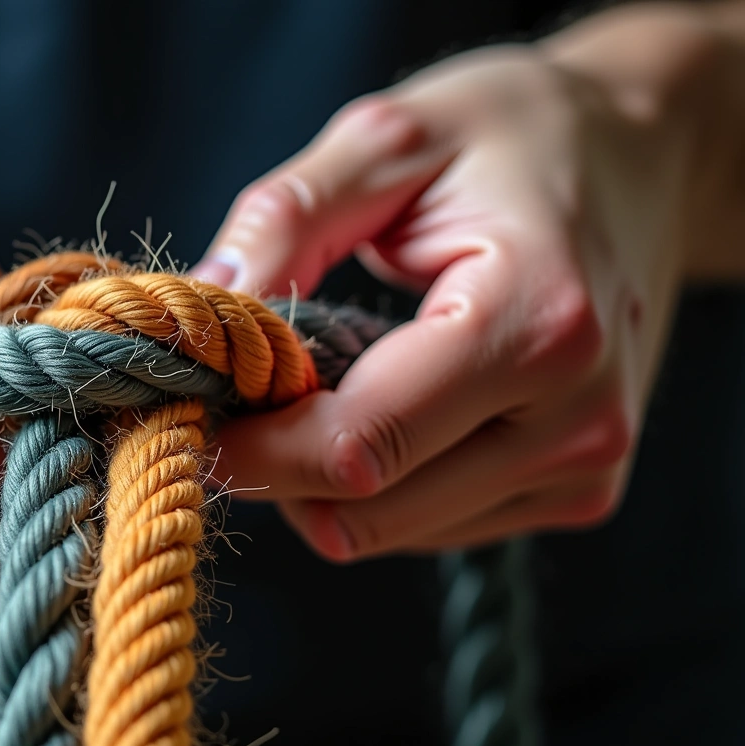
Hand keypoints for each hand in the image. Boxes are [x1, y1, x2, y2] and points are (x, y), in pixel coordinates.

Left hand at [193, 11, 738, 560]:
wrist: (639, 155)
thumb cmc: (513, 135)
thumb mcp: (388, 137)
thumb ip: (286, 220)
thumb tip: (200, 309)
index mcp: (537, 320)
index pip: (359, 443)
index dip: (254, 445)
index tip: (188, 408)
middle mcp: (577, 416)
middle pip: (368, 507)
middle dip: (277, 463)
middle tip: (238, 392)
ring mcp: (585, 465)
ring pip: (390, 529)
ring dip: (323, 476)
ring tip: (321, 380)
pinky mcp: (579, 489)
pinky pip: (429, 523)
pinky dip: (377, 480)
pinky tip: (382, 401)